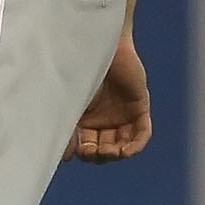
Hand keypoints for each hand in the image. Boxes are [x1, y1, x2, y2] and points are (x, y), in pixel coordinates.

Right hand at [66, 34, 151, 163]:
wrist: (100, 45)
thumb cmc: (78, 70)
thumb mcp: (71, 104)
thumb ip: (68, 129)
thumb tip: (63, 158)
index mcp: (84, 118)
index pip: (85, 145)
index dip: (82, 153)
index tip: (75, 154)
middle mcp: (103, 118)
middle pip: (103, 148)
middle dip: (98, 155)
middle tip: (93, 152)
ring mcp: (122, 114)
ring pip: (122, 144)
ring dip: (117, 153)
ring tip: (110, 152)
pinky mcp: (139, 107)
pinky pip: (142, 133)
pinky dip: (136, 145)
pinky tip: (126, 150)